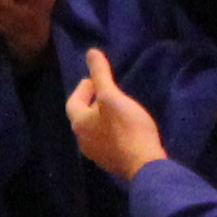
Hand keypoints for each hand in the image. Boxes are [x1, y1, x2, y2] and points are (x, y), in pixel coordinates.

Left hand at [66, 46, 166, 177]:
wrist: (144, 164)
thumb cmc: (126, 128)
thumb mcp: (112, 96)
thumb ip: (101, 75)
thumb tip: (91, 52)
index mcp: (79, 124)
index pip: (73, 102)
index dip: (82, 89)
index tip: (93, 80)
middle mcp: (82, 141)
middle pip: (83, 117)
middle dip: (91, 103)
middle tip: (105, 91)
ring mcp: (97, 155)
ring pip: (94, 131)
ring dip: (102, 118)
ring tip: (116, 108)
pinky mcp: (112, 163)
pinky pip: (107, 142)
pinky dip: (111, 130)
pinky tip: (125, 127)